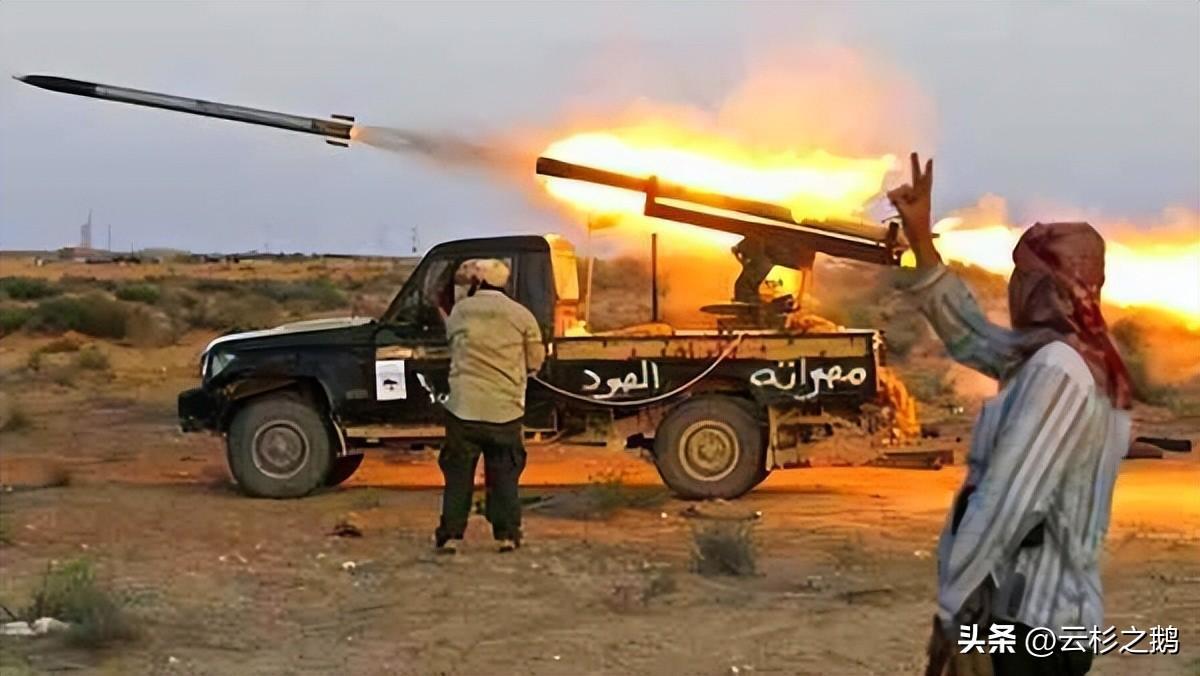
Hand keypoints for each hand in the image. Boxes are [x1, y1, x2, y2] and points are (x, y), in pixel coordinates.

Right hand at [888, 152, 940, 267]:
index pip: (924, 179)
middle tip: (913, 154)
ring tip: (892, 201)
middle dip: (915, 167)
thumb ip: (898, 200)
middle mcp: (921, 197)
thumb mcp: (906, 211)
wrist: (920, 240)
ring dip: (898, 194)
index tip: (930, 158)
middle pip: (917, 179)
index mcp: (923, 197)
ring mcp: (915, 203)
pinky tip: (891, 202)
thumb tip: (890, 194)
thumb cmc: (916, 226)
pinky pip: (901, 199)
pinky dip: (896, 200)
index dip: (926, 169)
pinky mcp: (910, 209)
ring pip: (905, 191)